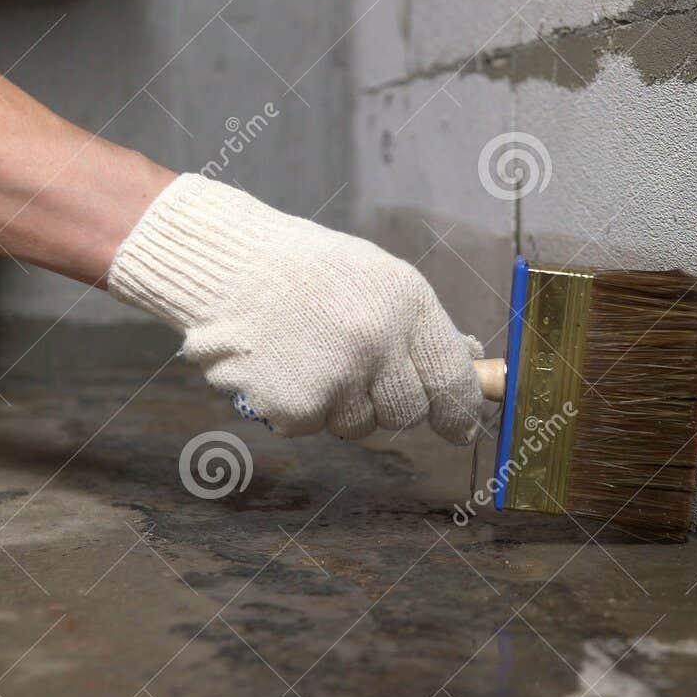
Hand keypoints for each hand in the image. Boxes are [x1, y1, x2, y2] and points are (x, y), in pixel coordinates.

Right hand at [108, 174, 484, 442]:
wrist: (226, 267)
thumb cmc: (307, 271)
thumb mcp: (377, 278)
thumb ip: (421, 326)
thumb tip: (470, 363)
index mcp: (405, 303)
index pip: (452, 379)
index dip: (460, 412)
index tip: (461, 428)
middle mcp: (377, 342)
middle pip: (408, 413)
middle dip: (392, 405)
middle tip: (361, 377)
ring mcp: (336, 377)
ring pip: (360, 425)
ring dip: (341, 405)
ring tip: (312, 356)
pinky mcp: (297, 406)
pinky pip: (315, 426)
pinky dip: (300, 407)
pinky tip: (284, 367)